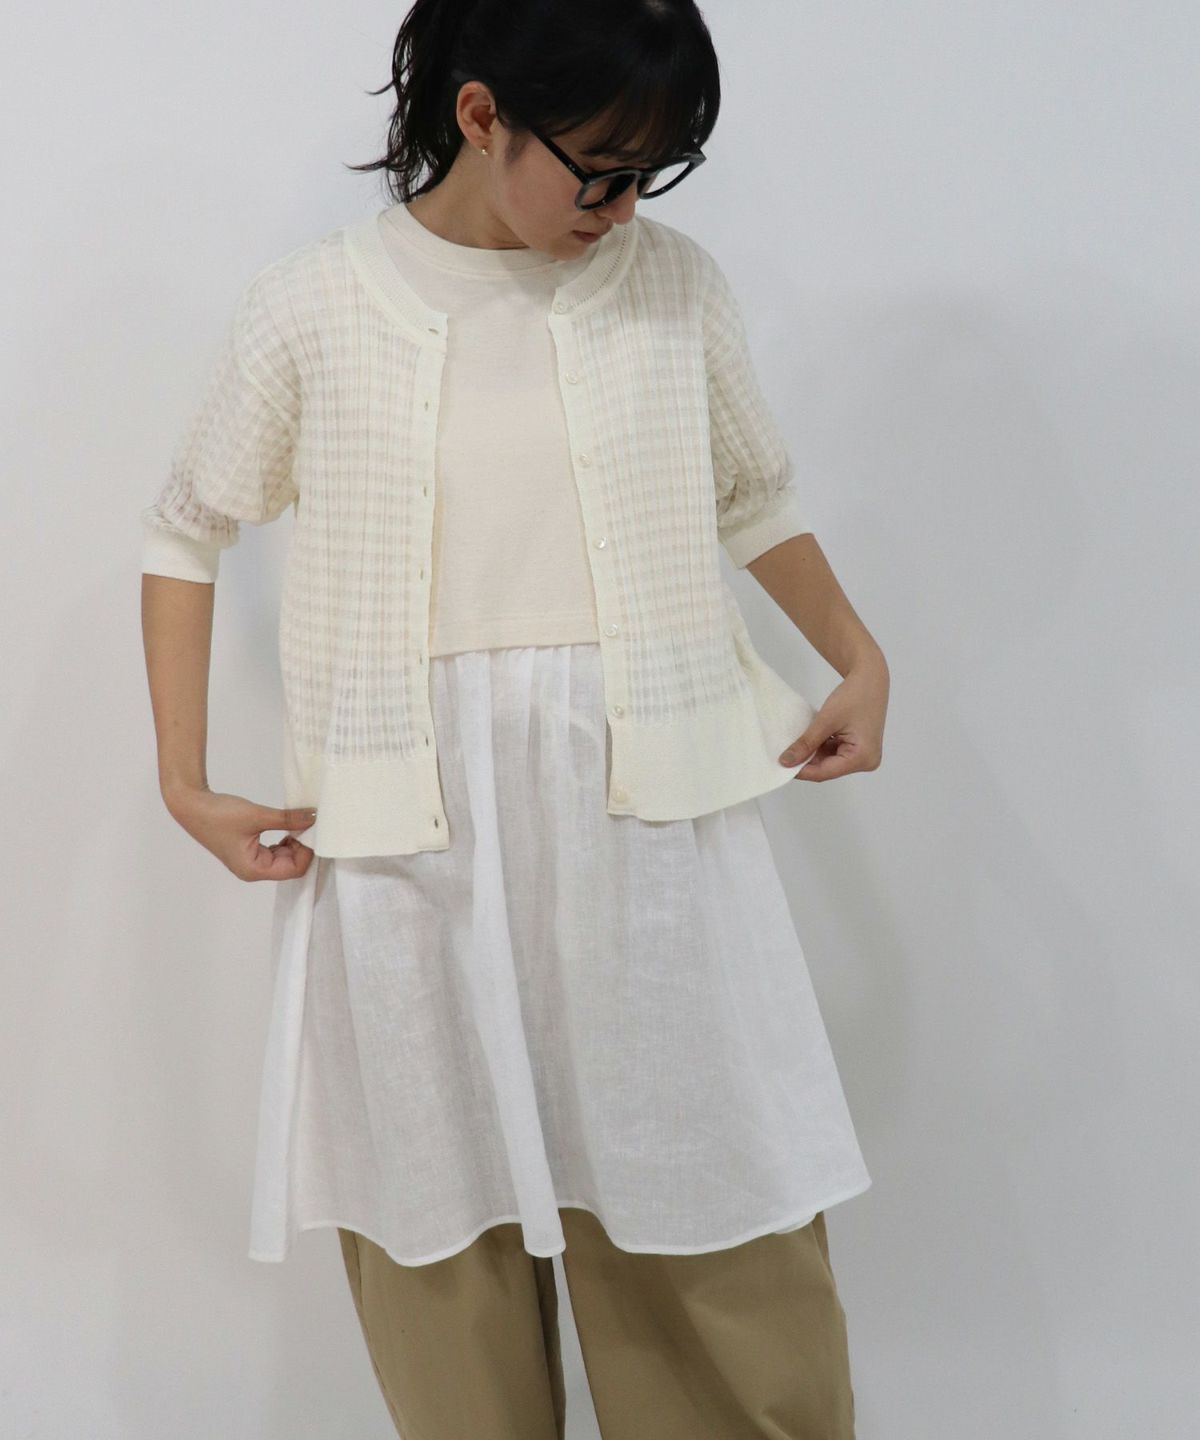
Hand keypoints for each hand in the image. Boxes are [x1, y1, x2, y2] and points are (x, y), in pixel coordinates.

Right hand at [164, 785, 318, 880]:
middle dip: (302, 846)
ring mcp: (250, 861)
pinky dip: (284, 839)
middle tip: (309, 823)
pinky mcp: (249, 850)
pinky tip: (287, 825)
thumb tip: (314, 817)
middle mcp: (253, 870)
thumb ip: (288, 819)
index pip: (293, 870)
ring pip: (284, 858)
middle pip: (290, 866)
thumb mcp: (258, 816)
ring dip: (294, 842)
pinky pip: (275, 850)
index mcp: (253, 870)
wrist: (191, 804)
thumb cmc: (220, 814)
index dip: (307, 852)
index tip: (313, 830)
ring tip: (298, 822)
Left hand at [778, 650, 888, 782]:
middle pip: (827, 769)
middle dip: (805, 762)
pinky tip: (806, 740)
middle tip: (782, 755)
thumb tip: (786, 761)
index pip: (824, 773)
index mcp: (862, 758)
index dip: (801, 771)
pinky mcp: (858, 749)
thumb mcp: (826, 720)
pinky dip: (819, 748)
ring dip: (811, 754)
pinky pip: (834, 754)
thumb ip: (806, 743)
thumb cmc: (853, 696)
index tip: (780, 766)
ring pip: (828, 762)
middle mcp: (865, 762)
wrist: (870, 679)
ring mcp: (862, 756)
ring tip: (792, 746)